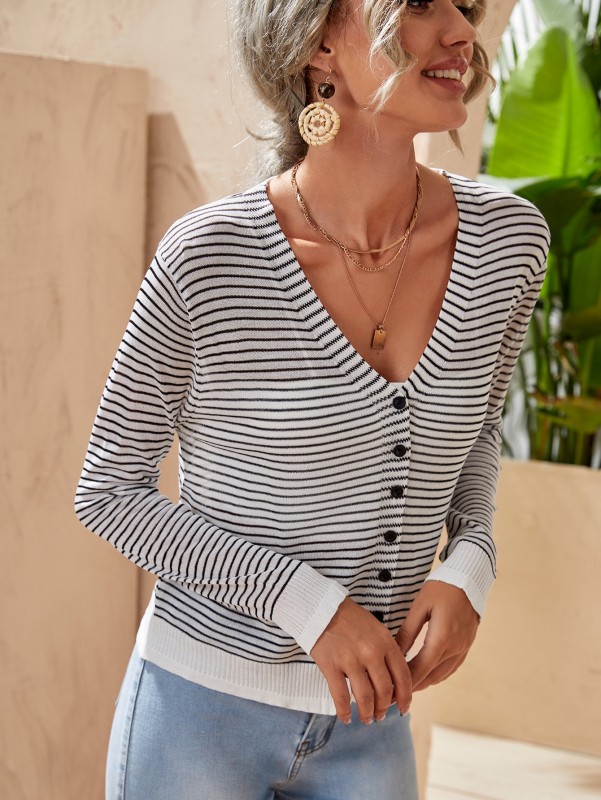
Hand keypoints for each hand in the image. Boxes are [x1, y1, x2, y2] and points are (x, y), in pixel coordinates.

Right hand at [310, 597, 411, 724]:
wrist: (320, 607)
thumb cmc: (350, 618)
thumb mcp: (376, 628)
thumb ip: (387, 650)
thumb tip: (394, 679)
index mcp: (385, 642)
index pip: (403, 676)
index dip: (405, 697)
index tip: (403, 708)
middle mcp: (371, 652)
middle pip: (385, 690)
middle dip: (384, 708)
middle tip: (381, 716)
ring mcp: (350, 660)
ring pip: (365, 697)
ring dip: (367, 713)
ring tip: (367, 719)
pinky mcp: (331, 665)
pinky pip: (340, 696)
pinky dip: (344, 712)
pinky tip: (345, 718)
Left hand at [395, 580, 479, 690]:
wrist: (469, 580)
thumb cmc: (442, 589)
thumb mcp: (420, 605)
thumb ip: (408, 631)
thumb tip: (395, 652)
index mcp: (442, 637)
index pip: (421, 668)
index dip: (406, 681)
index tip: (391, 688)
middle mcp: (455, 647)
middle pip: (431, 676)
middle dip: (412, 686)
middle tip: (394, 693)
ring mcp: (463, 648)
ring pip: (442, 675)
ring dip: (424, 682)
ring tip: (406, 687)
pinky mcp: (467, 646)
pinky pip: (451, 668)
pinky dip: (437, 675)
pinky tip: (426, 675)